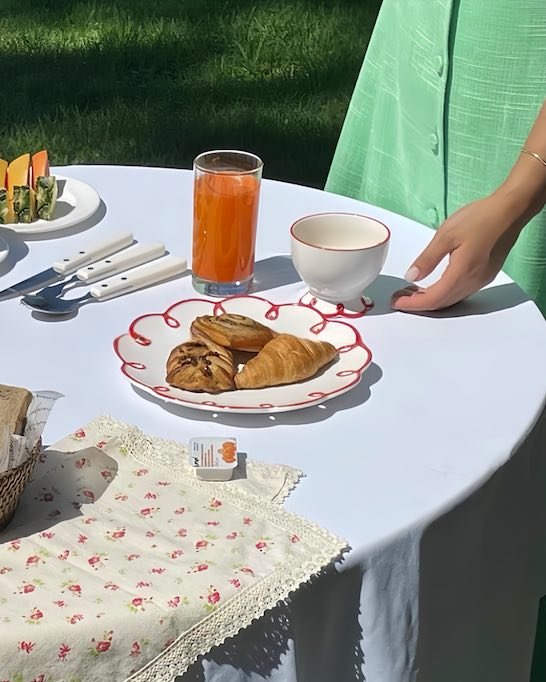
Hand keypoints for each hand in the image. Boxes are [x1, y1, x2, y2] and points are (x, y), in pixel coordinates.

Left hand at [391, 189, 528, 311]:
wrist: (510, 211)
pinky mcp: (486, 274)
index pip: (433, 298)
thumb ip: (427, 259)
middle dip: (419, 304)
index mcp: (462, 273)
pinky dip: (444, 293)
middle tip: (401, 298)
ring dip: (432, 299)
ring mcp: (481, 280)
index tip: (397, 301)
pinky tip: (435, 286)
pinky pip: (461, 292)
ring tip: (413, 292)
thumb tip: (411, 277)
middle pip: (442, 303)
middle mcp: (473, 281)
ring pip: (452, 299)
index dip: (413, 303)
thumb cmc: (481, 218)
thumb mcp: (446, 235)